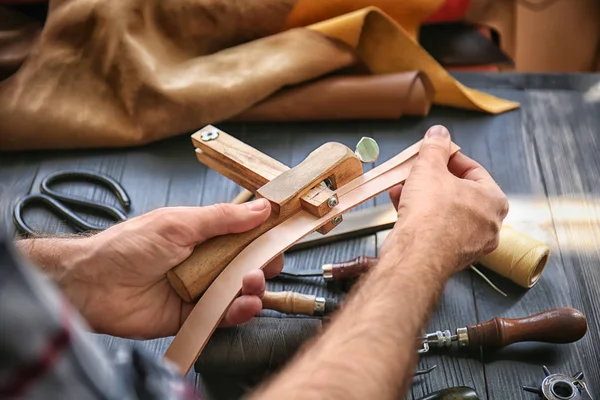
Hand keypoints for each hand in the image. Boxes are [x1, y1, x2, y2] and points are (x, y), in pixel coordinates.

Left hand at [56, 199, 281, 337]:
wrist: (93, 283)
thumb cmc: (129, 246)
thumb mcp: (180, 223)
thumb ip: (222, 218)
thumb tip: (261, 207)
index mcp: (204, 235)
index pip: (245, 234)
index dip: (265, 234)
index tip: (284, 232)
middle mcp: (206, 262)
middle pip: (249, 264)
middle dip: (264, 263)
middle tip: (266, 261)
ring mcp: (201, 289)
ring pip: (240, 291)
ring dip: (253, 287)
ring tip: (250, 282)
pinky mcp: (193, 316)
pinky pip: (223, 316)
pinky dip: (238, 312)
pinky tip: (244, 304)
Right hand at [385, 125, 507, 273]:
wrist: (417, 254)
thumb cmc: (431, 213)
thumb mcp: (430, 167)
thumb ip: (435, 147)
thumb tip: (439, 133)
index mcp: (494, 200)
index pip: (473, 170)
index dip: (448, 158)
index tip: (433, 153)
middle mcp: (488, 224)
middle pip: (458, 191)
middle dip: (432, 179)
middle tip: (416, 170)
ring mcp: (470, 243)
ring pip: (445, 211)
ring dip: (422, 197)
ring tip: (402, 185)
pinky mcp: (450, 255)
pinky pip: (437, 228)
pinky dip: (421, 216)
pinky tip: (399, 203)